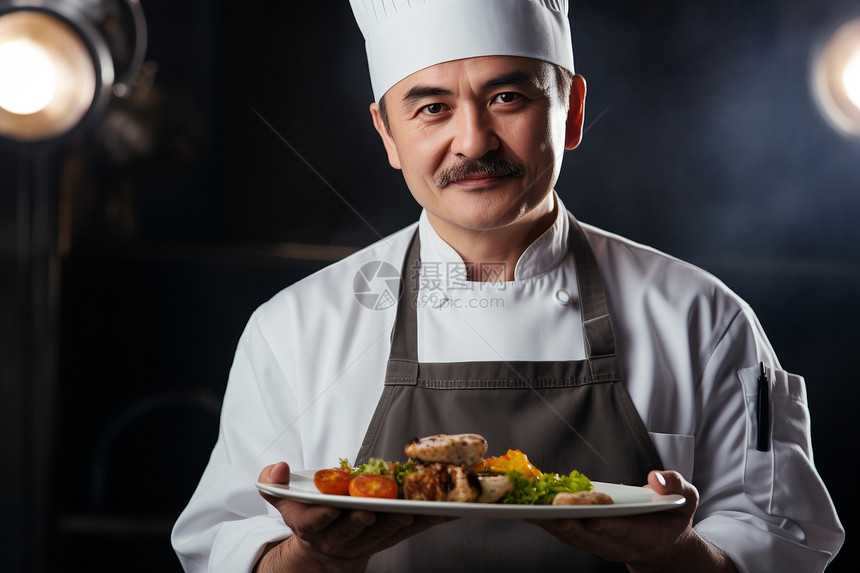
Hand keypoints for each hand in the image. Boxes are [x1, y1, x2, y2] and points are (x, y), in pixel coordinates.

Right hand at [256, 462, 450, 572]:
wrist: (324, 553)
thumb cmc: (308, 517)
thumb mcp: (283, 502)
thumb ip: (273, 484)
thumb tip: (277, 467)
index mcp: (315, 526)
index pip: (321, 522)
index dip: (329, 515)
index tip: (339, 507)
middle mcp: (342, 537)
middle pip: (360, 528)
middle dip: (373, 518)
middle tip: (385, 508)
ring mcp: (368, 539)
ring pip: (391, 530)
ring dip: (411, 517)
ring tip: (430, 503)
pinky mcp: (391, 538)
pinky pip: (413, 530)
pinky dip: (433, 520)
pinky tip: (453, 510)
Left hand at [527, 470, 735, 572]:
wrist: (663, 543)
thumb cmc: (672, 516)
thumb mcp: (685, 498)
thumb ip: (675, 485)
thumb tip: (657, 478)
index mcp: (640, 535)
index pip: (618, 530)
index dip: (604, 524)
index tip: (591, 516)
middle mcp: (614, 543)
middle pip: (584, 534)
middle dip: (563, 521)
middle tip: (543, 507)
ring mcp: (597, 543)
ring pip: (568, 534)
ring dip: (546, 521)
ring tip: (523, 505)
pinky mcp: (585, 537)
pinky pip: (561, 530)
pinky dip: (544, 519)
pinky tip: (526, 506)